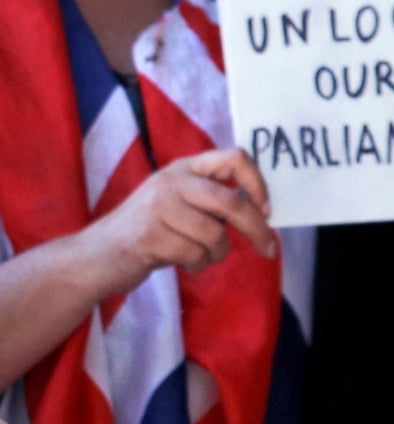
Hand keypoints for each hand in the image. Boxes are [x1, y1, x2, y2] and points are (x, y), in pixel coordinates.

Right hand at [89, 148, 275, 291]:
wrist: (94, 257)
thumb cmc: (148, 232)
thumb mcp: (180, 204)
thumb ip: (212, 201)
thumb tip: (261, 209)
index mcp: (184, 168)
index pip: (234, 158)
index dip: (258, 183)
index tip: (267, 209)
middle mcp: (171, 181)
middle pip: (231, 201)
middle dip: (256, 228)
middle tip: (269, 248)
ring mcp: (157, 207)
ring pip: (214, 234)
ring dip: (217, 253)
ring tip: (201, 256)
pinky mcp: (148, 236)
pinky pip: (194, 254)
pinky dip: (197, 264)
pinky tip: (182, 263)